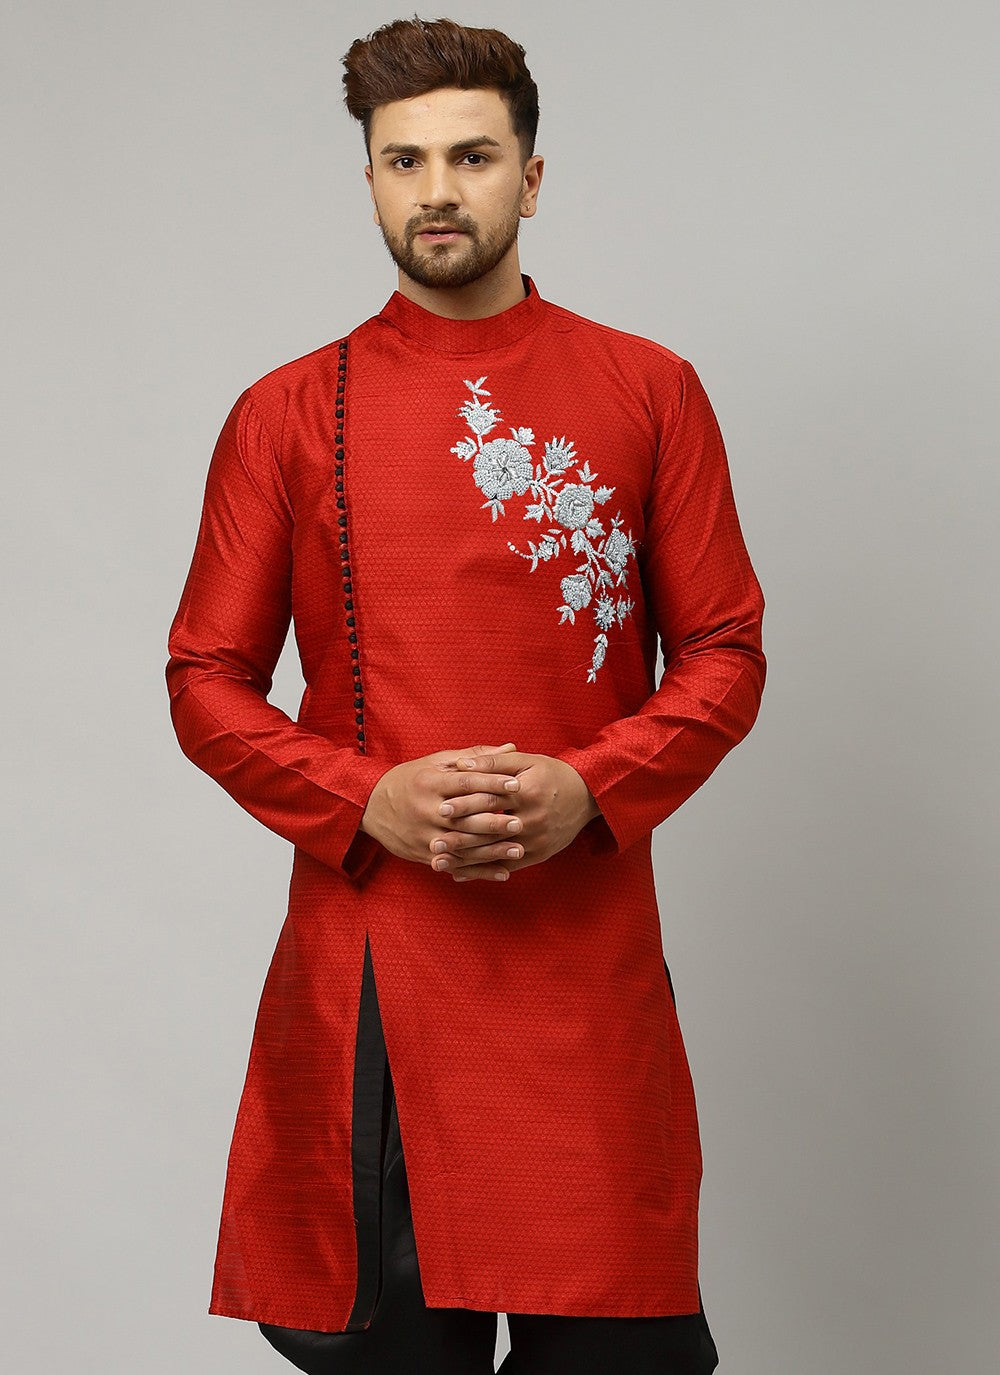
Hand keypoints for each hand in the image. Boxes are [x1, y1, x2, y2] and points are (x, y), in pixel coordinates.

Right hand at [359, 742, 526, 880]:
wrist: (370, 806)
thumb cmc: (411, 779)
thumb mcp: (437, 762)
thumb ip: (475, 757)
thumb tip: (511, 747)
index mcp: (431, 782)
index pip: (466, 783)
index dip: (492, 783)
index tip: (517, 785)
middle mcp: (427, 810)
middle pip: (465, 817)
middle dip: (494, 821)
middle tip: (521, 822)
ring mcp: (425, 835)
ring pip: (463, 845)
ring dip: (492, 850)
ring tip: (519, 850)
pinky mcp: (424, 854)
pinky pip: (456, 864)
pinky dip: (480, 871)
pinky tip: (503, 872)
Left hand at [434, 749, 600, 880]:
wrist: (588, 796)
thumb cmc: (552, 774)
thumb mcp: (525, 761)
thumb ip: (492, 762)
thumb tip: (461, 765)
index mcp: (528, 793)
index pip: (490, 800)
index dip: (465, 804)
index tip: (440, 808)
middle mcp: (533, 820)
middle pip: (490, 831)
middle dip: (460, 838)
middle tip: (433, 842)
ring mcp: (536, 841)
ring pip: (495, 853)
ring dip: (465, 860)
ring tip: (438, 861)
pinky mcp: (538, 855)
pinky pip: (506, 866)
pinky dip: (482, 871)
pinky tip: (459, 874)